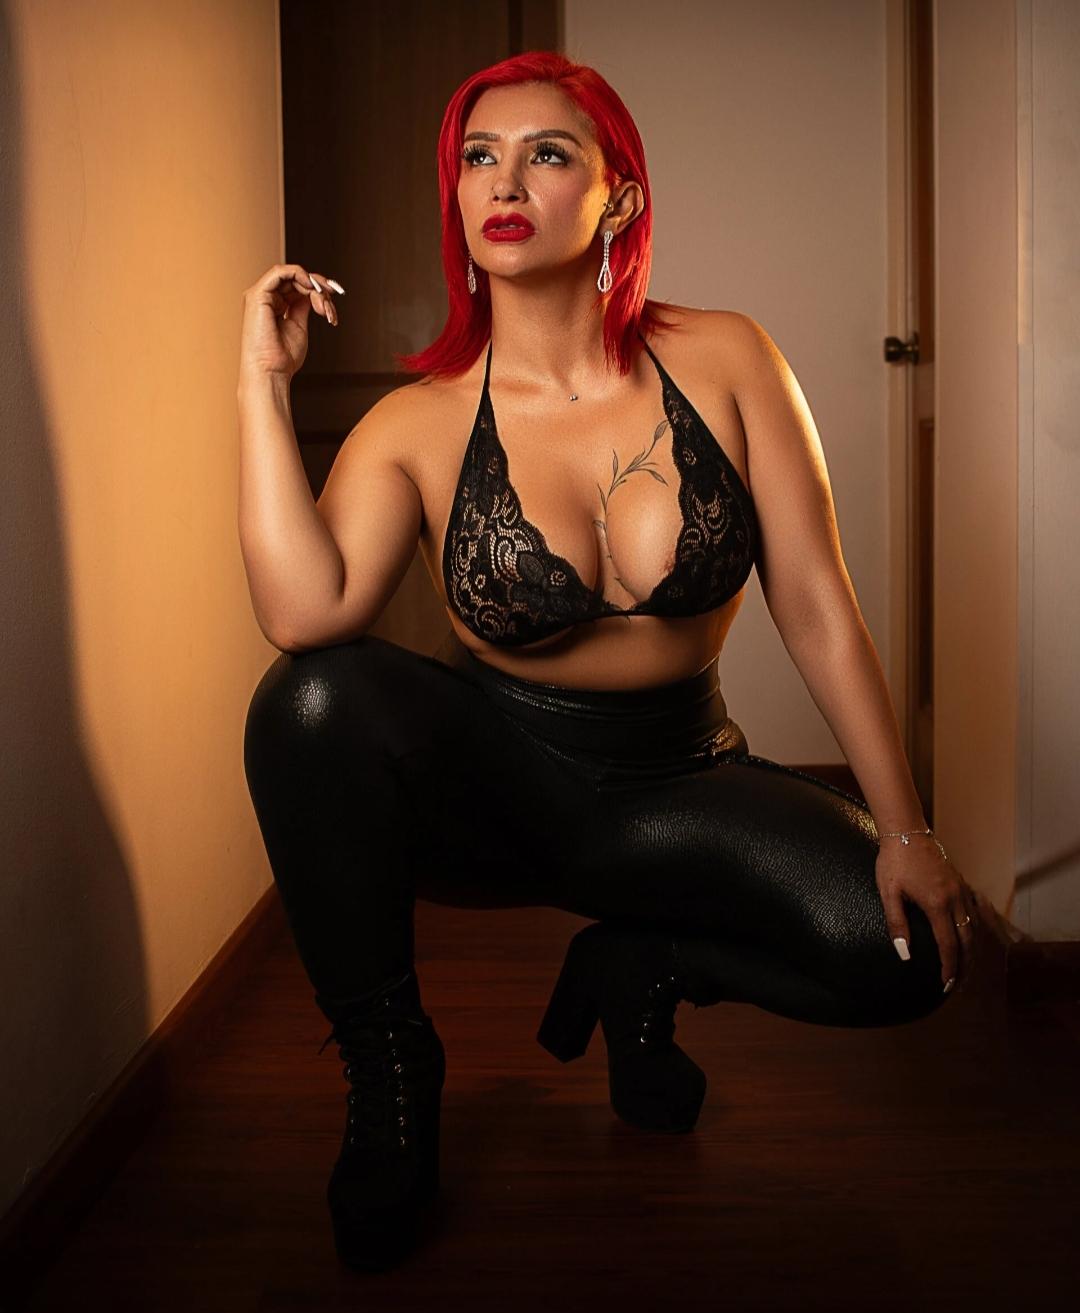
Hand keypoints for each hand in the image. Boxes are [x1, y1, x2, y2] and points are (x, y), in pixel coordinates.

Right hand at [238, 262, 341, 383]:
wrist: (271, 372)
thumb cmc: (283, 358)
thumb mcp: (299, 326)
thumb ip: (303, 307)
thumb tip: (313, 293)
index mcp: (275, 306)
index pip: (297, 287)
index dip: (318, 289)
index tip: (333, 302)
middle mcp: (266, 298)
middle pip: (296, 279)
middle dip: (319, 289)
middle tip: (330, 307)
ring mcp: (261, 295)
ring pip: (291, 275)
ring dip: (313, 285)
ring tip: (323, 306)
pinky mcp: (257, 295)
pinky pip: (279, 273)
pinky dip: (298, 274)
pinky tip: (311, 287)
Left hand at [875, 833, 977, 992]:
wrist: (906, 831)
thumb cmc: (893, 861)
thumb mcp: (889, 893)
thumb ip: (896, 924)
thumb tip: (904, 954)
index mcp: (937, 904)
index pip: (948, 945)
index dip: (948, 967)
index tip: (946, 985)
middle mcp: (955, 898)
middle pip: (967, 940)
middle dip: (964, 965)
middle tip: (958, 984)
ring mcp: (961, 889)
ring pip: (974, 926)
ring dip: (972, 949)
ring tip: (965, 967)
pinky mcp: (960, 882)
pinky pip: (974, 910)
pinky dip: (975, 928)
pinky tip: (969, 936)